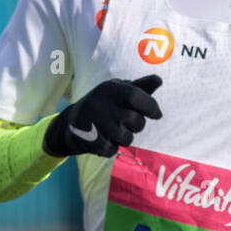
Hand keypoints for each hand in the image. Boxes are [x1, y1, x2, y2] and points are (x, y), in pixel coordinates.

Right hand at [43, 76, 162, 157]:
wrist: (71, 123)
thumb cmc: (103, 104)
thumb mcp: (118, 91)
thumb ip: (139, 88)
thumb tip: (158, 80)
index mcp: (109, 90)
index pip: (135, 96)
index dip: (150, 106)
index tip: (157, 114)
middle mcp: (101, 105)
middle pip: (135, 121)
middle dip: (138, 125)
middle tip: (128, 122)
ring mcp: (95, 124)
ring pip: (127, 138)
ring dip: (125, 137)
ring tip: (114, 130)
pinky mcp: (90, 141)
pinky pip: (113, 150)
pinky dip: (112, 147)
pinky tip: (103, 139)